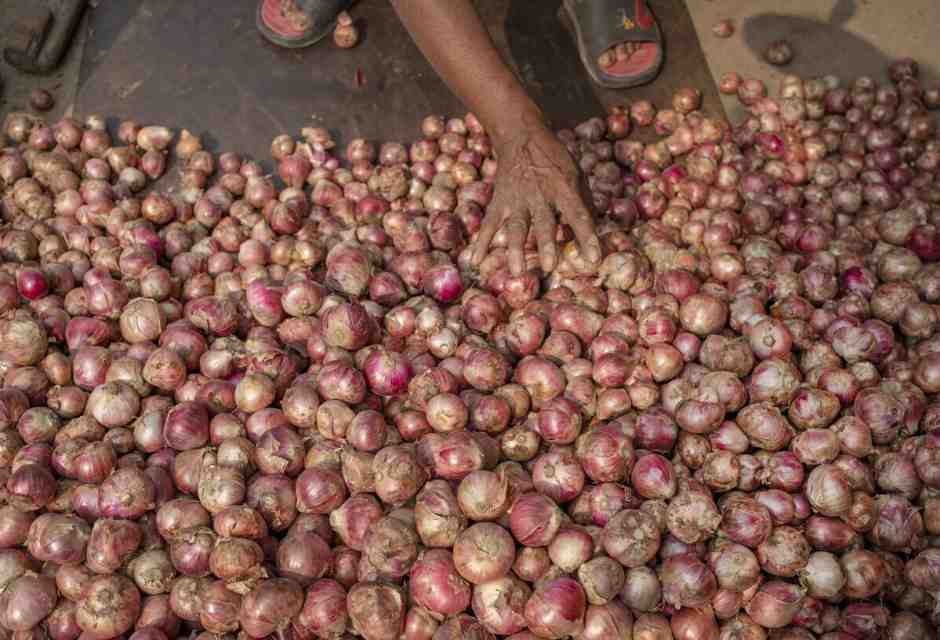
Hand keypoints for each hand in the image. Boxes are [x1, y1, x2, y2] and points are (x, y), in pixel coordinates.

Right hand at [470, 124, 600, 275]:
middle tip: (550, 266)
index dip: (587, 237)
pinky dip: (482, 242)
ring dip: (516, 250)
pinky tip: (476, 260)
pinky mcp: (500, 201)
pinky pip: (490, 224)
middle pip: (544, 223)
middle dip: (546, 245)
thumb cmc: (553, 159)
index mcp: (564, 188)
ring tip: (516, 271)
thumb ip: (584, 201)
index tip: (593, 258)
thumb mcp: (576, 173)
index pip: (578, 215)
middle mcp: (541, 195)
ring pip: (517, 227)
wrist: (520, 137)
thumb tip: (592, 230)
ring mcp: (517, 200)